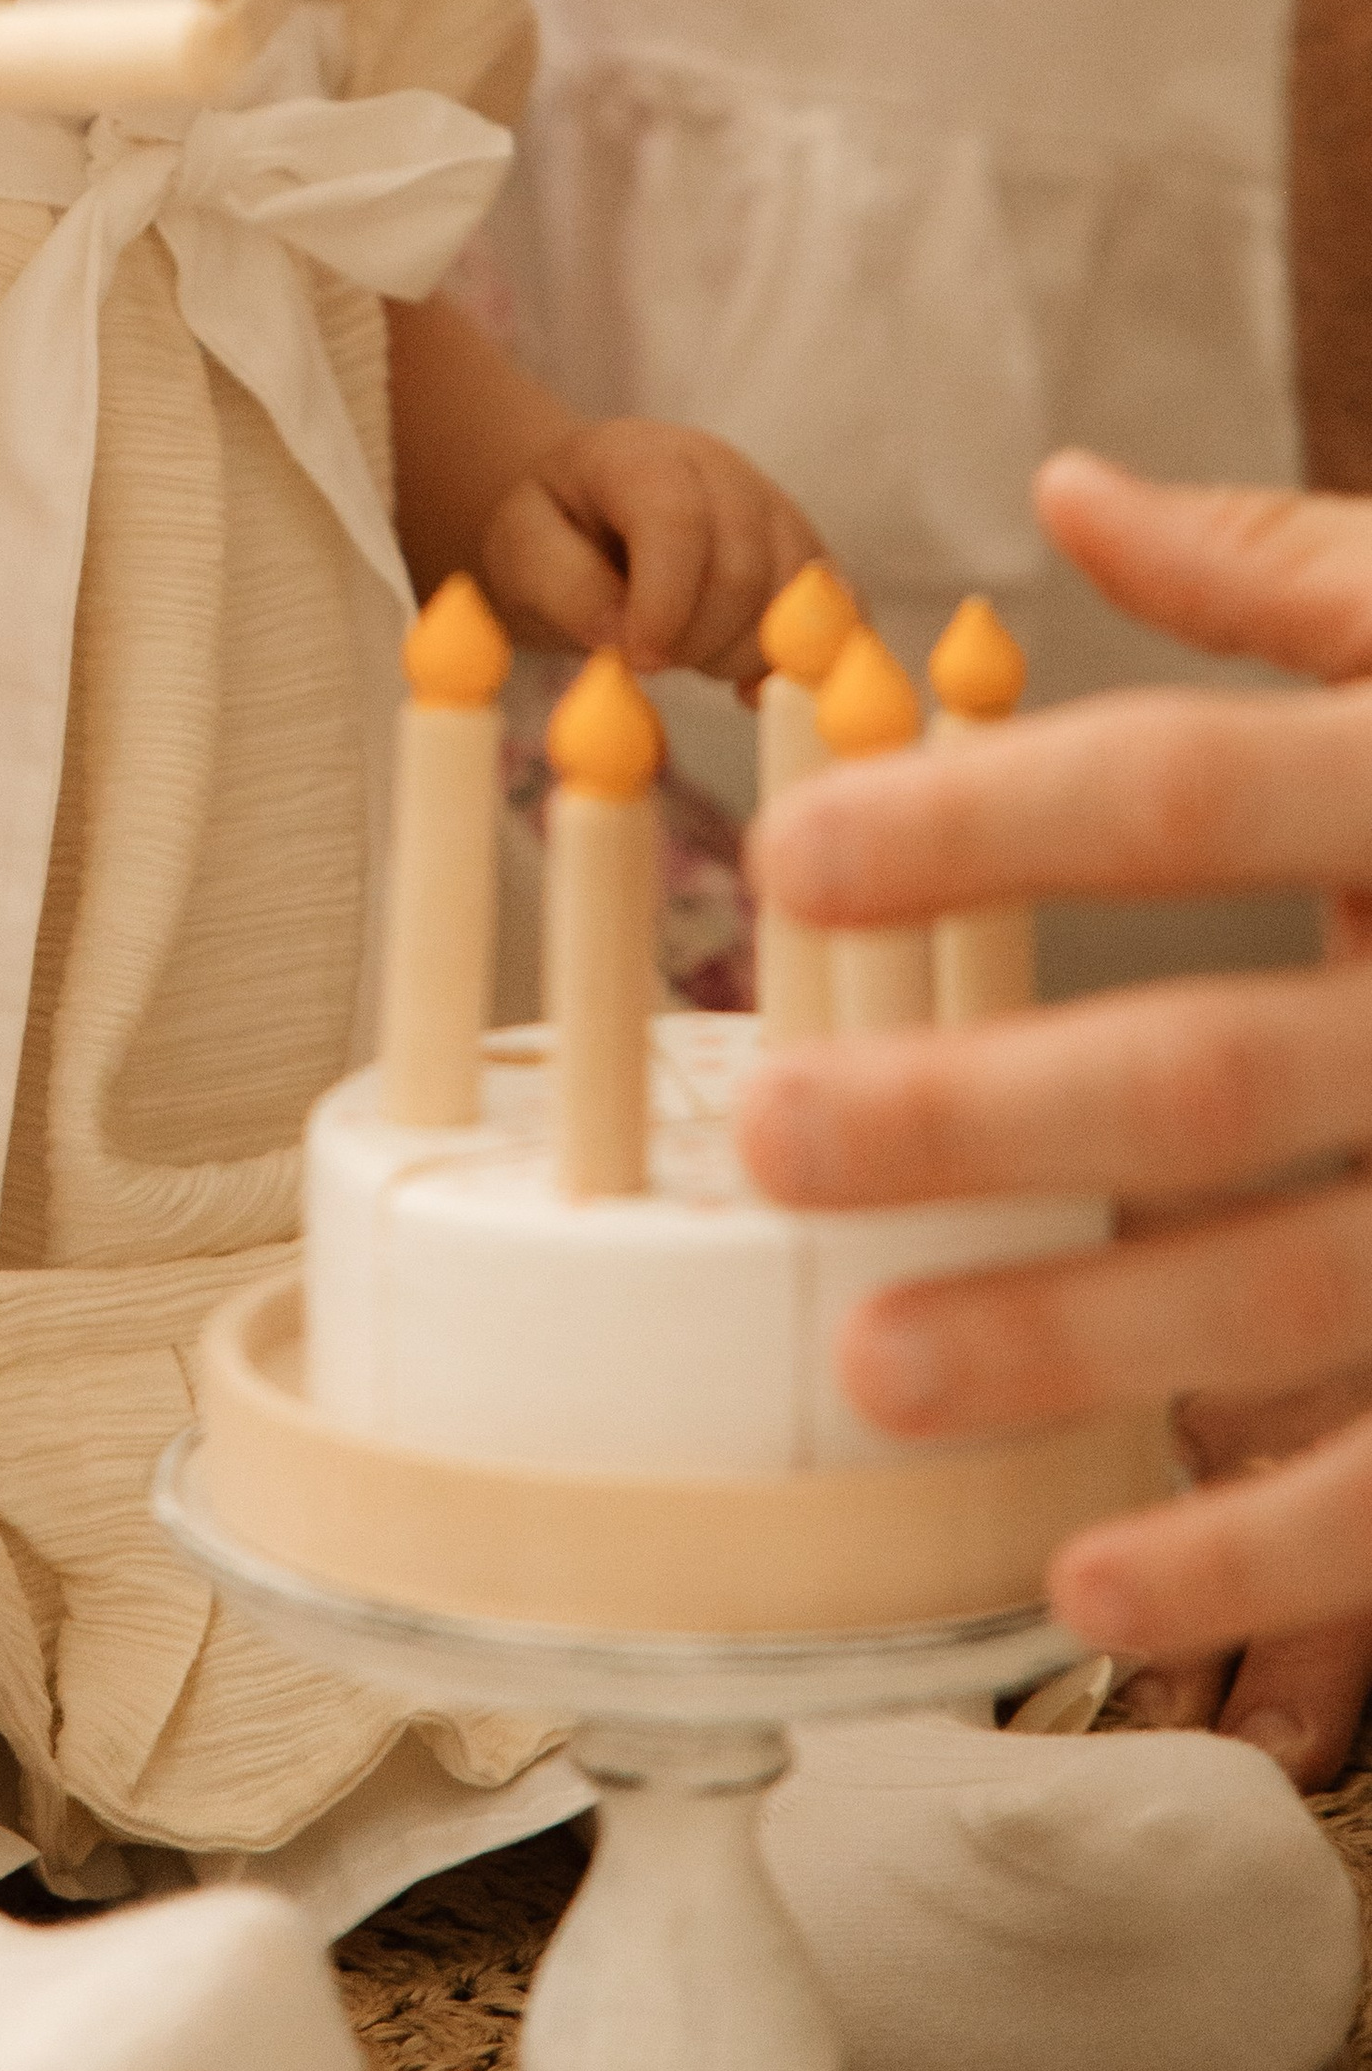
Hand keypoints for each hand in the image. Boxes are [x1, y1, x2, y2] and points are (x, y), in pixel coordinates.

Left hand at [480, 416, 821, 677]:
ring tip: (685, 649)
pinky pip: (838, 612)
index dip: (664, 603)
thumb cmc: (553, 532)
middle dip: (696, 641)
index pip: (676, 522)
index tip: (638, 659)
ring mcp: (773, 507)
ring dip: (739, 652)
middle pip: (742, 570)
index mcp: (641, 456)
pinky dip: (801, 658)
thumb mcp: (521, 550)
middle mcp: (721, 470)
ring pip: (794, 598)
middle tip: (649, 660)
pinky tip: (749, 682)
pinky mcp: (805, 550)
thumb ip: (564, 586)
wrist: (588, 515)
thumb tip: (625, 635)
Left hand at [739, 446, 1371, 1710]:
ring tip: (873, 1367)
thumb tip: (1069, 492)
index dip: (986, 821)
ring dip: (1079, 1344)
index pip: (1182, 790)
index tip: (800, 854)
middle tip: (774, 1140)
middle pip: (1210, 1072)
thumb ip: (1289, 572)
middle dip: (980, 1118)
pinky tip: (1090, 1577)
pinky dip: (1265, 1546)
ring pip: (1296, 1287)